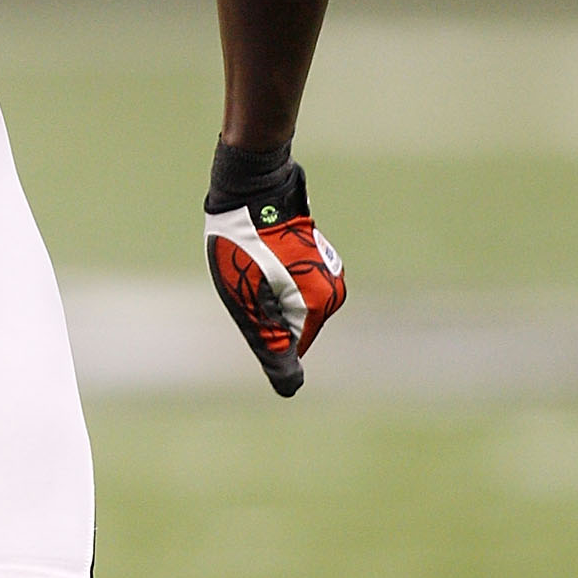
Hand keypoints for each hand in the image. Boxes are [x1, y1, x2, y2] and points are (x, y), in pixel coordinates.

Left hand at [204, 153, 344, 396]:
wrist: (253, 188)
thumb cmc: (243, 248)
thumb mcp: (248, 304)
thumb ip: (271, 348)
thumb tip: (290, 389)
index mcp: (319, 305)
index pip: (290, 349)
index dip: (261, 330)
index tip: (251, 298)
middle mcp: (333, 290)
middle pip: (292, 327)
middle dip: (266, 312)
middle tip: (247, 278)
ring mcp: (328, 271)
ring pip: (291, 306)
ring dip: (268, 293)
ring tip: (252, 262)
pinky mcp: (318, 257)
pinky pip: (293, 285)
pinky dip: (274, 278)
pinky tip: (260, 253)